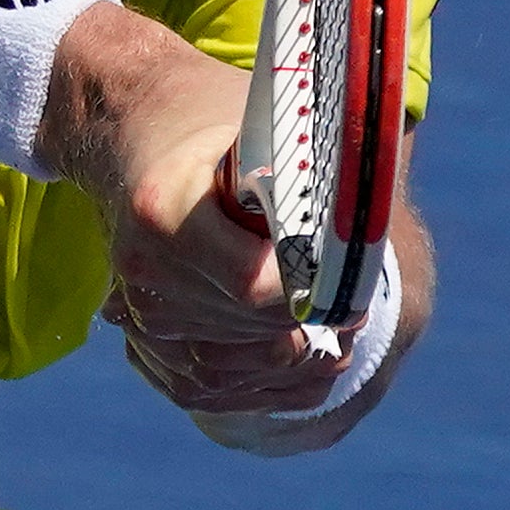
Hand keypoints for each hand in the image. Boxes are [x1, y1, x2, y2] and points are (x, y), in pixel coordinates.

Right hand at [38, 5, 354, 417]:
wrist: (137, 130)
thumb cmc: (215, 122)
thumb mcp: (262, 125)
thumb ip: (308, 169)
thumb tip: (373, 211)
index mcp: (164, 210)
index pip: (254, 286)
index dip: (312, 294)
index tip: (350, 283)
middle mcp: (144, 269)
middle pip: (251, 330)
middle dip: (310, 324)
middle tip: (356, 310)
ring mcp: (138, 310)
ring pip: (234, 370)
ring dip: (293, 362)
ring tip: (335, 333)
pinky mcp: (143, 341)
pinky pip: (211, 387)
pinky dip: (263, 384)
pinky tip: (300, 357)